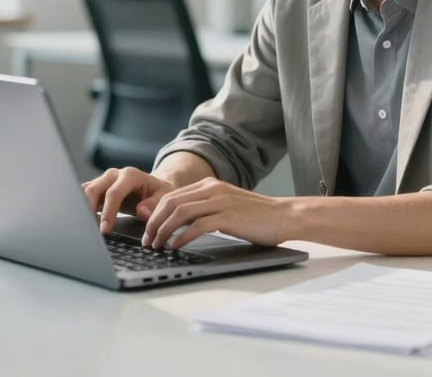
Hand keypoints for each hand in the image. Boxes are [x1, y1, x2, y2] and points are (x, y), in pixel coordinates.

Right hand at [81, 167, 174, 233]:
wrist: (153, 186)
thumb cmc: (158, 192)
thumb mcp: (163, 197)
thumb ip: (154, 205)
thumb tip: (142, 212)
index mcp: (130, 175)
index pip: (114, 193)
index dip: (108, 212)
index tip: (104, 230)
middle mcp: (114, 175)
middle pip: (93, 190)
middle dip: (89, 211)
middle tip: (90, 232)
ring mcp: (104, 180)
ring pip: (85, 192)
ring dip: (83, 210)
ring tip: (85, 229)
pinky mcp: (98, 188)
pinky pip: (84, 196)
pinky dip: (81, 208)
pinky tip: (83, 223)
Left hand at [142, 178, 292, 249]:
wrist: (284, 216)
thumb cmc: (256, 216)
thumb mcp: (225, 206)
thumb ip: (204, 208)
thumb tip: (178, 223)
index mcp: (210, 184)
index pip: (172, 196)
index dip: (155, 213)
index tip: (148, 230)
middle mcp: (213, 189)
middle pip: (171, 202)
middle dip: (154, 223)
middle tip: (147, 240)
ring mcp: (220, 201)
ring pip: (180, 212)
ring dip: (164, 230)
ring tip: (157, 246)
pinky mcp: (228, 217)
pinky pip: (197, 226)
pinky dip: (182, 237)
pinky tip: (176, 247)